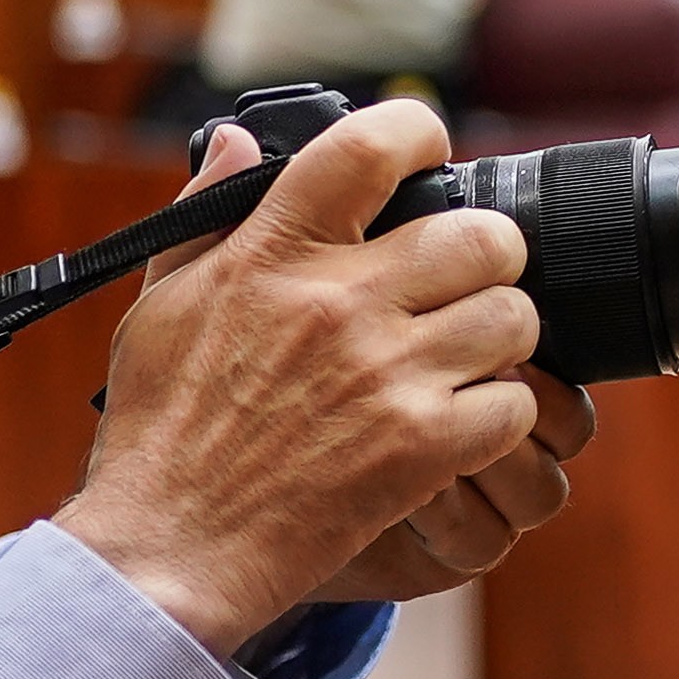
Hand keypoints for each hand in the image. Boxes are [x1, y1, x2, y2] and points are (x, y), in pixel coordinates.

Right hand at [61, 104, 550, 654]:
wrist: (171, 547)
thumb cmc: (163, 430)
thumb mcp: (163, 306)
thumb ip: (206, 214)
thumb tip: (240, 140)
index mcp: (272, 254)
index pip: (366, 148)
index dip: (416, 132)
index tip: (427, 148)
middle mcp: (338, 303)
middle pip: (478, 234)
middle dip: (488, 254)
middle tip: (467, 279)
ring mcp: (387, 374)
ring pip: (514, 315)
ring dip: (503, 336)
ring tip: (468, 355)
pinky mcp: (421, 445)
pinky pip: (515, 403)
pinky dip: (501, 416)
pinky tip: (461, 424)